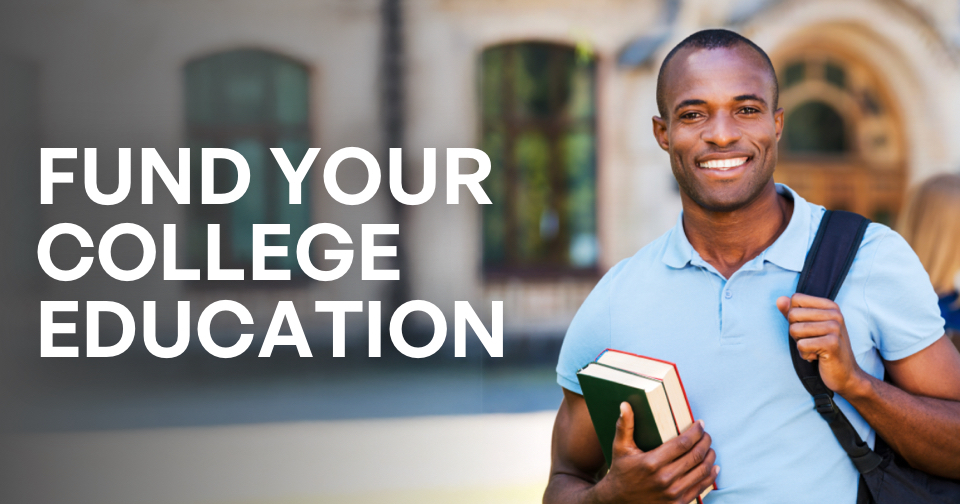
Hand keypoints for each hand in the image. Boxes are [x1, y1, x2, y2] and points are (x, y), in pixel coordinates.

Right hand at [595, 402, 717, 503]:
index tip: (700, 424)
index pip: (682, 443)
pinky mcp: (677, 503)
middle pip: (695, 456)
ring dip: (710, 457)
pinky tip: (713, 467)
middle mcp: (664, 478)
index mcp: (651, 462)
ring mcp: (672, 493)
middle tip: (706, 434)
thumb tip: (625, 404)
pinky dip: (710, 476)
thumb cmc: (621, 472)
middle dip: (705, 442)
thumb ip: (624, 426)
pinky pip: (700, 487)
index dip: (695, 432)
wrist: (619, 502)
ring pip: (701, 471)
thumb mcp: (620, 448)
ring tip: (710, 448)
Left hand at [776, 293, 868, 396]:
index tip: (808, 329)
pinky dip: (804, 354)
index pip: (795, 299)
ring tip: (815, 349)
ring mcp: (835, 328)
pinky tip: (817, 357)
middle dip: (795, 332)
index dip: (794, 316)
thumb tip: (779, 299)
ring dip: (800, 344)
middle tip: (812, 341)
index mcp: (830, 306)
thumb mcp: (808, 327)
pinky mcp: (832, 343)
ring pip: (794, 330)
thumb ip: (793, 312)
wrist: (846, 374)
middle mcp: (835, 314)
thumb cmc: (824, 349)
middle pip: (792, 314)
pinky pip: (801, 345)